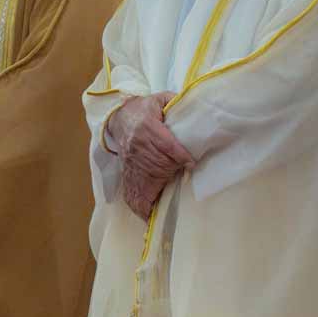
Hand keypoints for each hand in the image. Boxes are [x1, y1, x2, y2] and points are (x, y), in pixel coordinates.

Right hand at [107, 93, 194, 218]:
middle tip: (185, 178)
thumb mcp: (160, 99)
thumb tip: (197, 107)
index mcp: (147, 126)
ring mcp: (131, 162)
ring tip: (168, 209)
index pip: (164, 143)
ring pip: (145, 181)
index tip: (190, 163)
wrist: (120, 118)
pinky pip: (133, 194)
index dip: (179, 154)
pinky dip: (141, 207)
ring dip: (157, 194)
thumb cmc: (145, 109)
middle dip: (171, 172)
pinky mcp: (128, 173)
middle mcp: (138, 146)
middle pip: (158, 164)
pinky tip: (151, 217)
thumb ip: (177, 102)